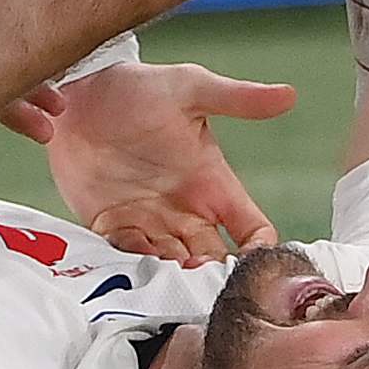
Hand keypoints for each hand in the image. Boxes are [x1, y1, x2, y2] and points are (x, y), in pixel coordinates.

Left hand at [42, 59, 292, 261]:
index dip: (259, 252)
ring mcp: (151, 222)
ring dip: (172, 277)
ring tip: (166, 273)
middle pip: (214, 262)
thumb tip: (288, 95)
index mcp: (213, 184)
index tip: (251, 263)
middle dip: (211, 278)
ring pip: (173, 268)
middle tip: (200, 281)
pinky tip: (131, 253)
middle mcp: (187, 210)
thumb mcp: (191, 89)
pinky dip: (134, 263)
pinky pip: (129, 258)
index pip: (253, 229)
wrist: (79, 94)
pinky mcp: (114, 227)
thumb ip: (238, 99)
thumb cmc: (140, 87)